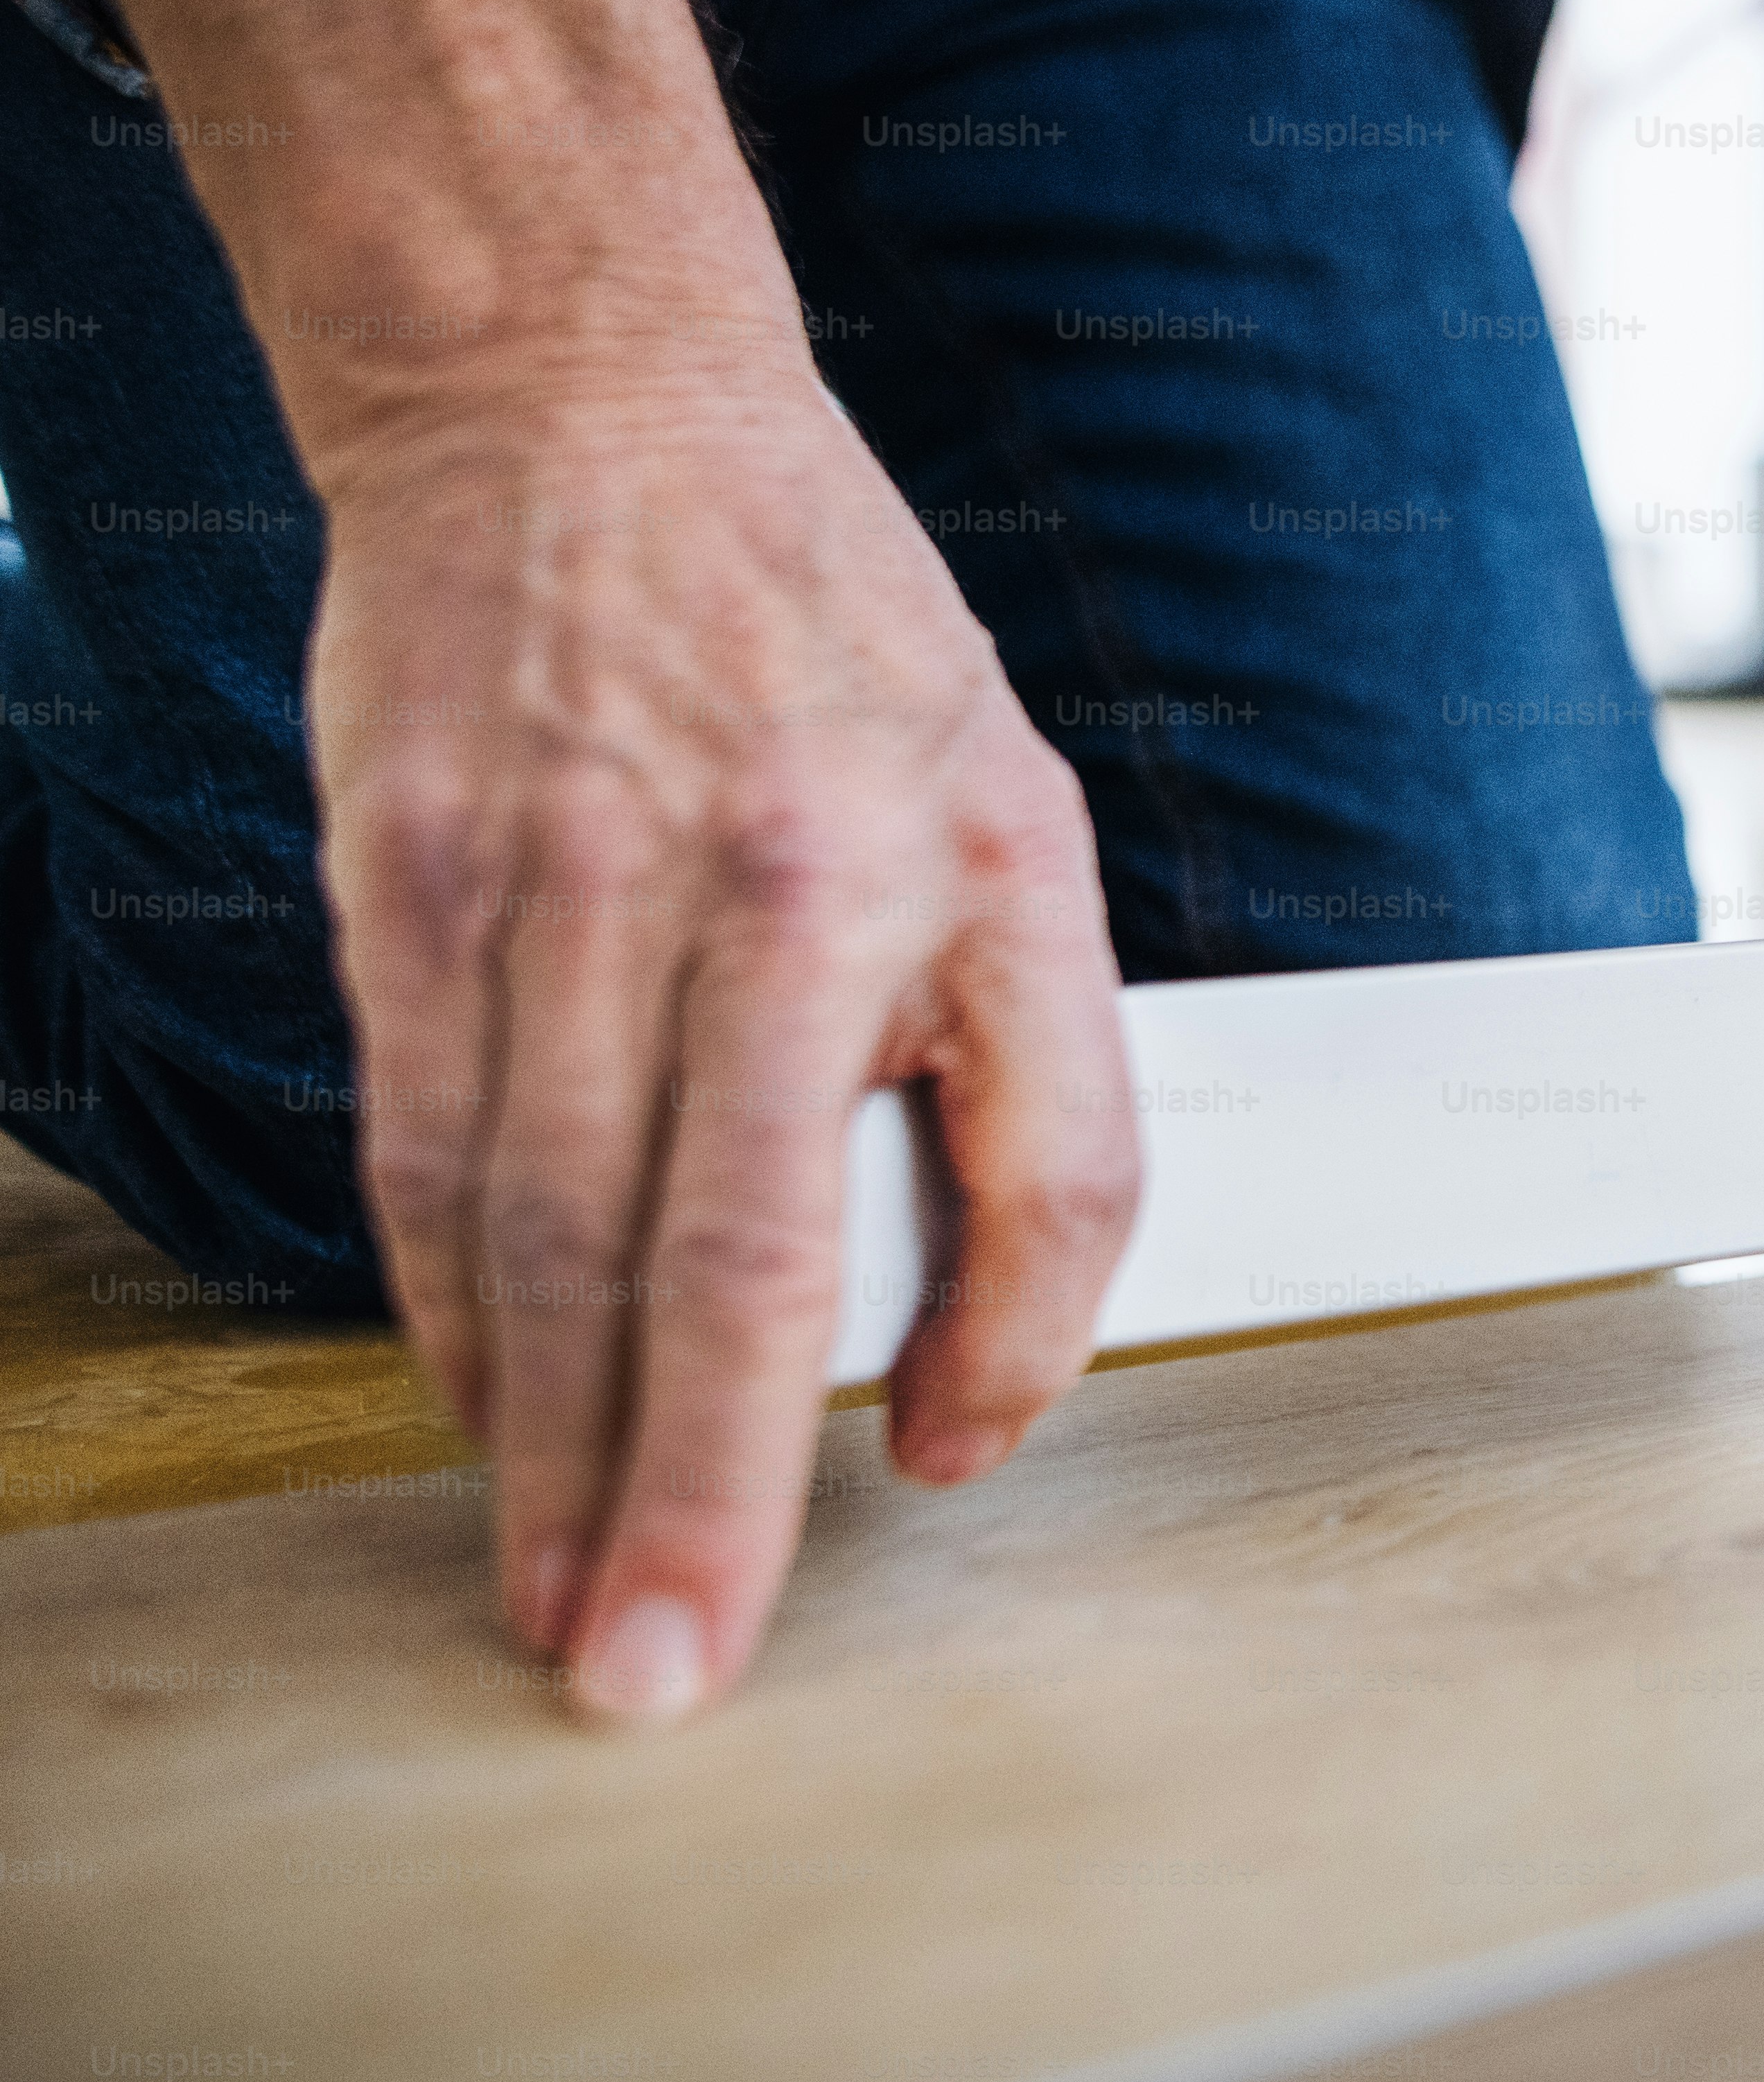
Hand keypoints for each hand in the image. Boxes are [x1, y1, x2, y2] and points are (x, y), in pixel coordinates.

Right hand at [303, 349, 1138, 1725]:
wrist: (586, 409)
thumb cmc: (838, 650)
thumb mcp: (1019, 817)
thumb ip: (1033, 1075)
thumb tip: (959, 1361)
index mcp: (964, 865)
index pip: (1037, 1172)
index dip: (1000, 1353)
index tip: (925, 1476)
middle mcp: (767, 880)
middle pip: (721, 1251)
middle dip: (684, 1489)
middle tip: (658, 1672)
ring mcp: (559, 882)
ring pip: (543, 1231)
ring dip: (542, 1444)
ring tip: (555, 1594)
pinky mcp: (408, 881)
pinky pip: (423, 1145)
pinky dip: (449, 1307)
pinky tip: (479, 1411)